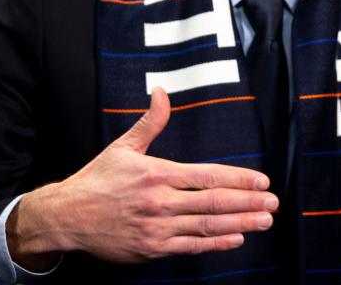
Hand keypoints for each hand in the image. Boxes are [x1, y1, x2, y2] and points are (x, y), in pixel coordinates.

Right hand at [6, 87, 277, 268]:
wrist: (66, 216)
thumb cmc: (97, 180)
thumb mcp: (124, 146)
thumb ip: (151, 121)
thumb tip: (162, 91)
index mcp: (158, 174)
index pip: (208, 176)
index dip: (239, 179)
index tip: (262, 181)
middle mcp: (161, 201)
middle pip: (214, 202)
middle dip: (248, 203)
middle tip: (273, 203)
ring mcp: (157, 228)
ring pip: (207, 226)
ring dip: (240, 224)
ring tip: (264, 221)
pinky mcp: (152, 249)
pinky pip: (190, 247)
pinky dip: (215, 244)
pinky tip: (236, 239)